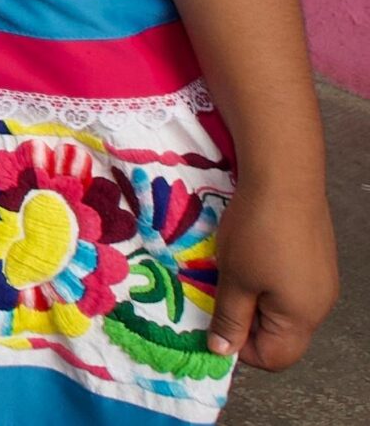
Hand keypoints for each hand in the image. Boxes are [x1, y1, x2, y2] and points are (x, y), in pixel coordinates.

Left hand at [205, 177, 337, 370]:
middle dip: (245, 320)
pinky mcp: (317, 258)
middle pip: (280, 334)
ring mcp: (322, 280)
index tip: (215, 321)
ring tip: (231, 269)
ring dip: (253, 296)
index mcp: (302, 317)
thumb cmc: (257, 231)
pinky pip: (289, 284)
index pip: (274, 358)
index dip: (241, 346)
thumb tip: (223, 352)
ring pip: (282, 307)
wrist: (285, 178)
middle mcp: (320, 305)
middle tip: (218, 292)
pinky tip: (249, 252)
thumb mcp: (234, 278)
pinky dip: (265, 278)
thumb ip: (229, 318)